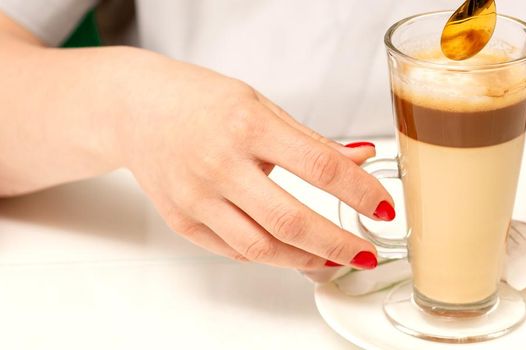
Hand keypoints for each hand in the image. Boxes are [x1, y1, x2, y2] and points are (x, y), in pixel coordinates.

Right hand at [115, 56, 393, 280]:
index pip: (320, 167)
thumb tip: (362, 159)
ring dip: (307, 259)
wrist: (137, 109)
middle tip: (366, 252)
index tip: (384, 208)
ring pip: (262, 247)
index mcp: (248, 126)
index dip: (360, 193)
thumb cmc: (202, 103)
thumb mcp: (263, 107)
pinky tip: (292, 251)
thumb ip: (313, 141)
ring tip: (335, 258)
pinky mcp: (183, 221)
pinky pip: (235, 251)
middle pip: (291, 220)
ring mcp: (198, 197)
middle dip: (339, 244)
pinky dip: (270, 255)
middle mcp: (220, 164)